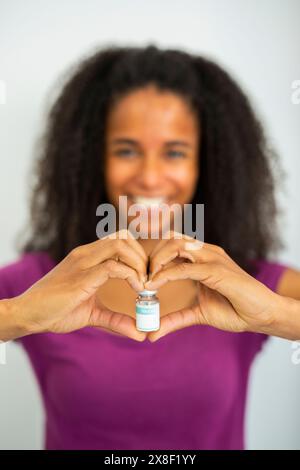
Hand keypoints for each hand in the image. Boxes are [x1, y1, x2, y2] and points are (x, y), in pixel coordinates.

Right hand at [8, 230, 147, 341]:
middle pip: (123, 236)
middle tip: (149, 278)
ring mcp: (84, 262)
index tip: (147, 277)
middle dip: (142, 255)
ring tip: (144, 284)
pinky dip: (131, 276)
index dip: (138, 254)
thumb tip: (140, 333)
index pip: (120, 240)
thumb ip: (115, 320)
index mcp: (88, 257)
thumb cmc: (55, 310)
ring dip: (139, 263)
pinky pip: (113, 267)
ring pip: (120, 245)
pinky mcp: (82, 276)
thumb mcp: (92, 314)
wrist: (28, 314)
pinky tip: (137, 290)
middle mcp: (86, 254)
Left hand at [145, 231, 279, 341]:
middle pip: (170, 238)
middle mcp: (206, 252)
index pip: (172, 243)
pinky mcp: (216, 270)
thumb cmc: (236, 310)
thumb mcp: (198, 314)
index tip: (140, 275)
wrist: (262, 315)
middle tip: (141, 277)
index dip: (153, 256)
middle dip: (151, 256)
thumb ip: (175, 319)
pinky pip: (185, 267)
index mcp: (202, 257)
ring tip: (147, 281)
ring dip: (156, 261)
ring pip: (175, 245)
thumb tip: (152, 333)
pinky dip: (166, 275)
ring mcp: (212, 258)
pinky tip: (154, 285)